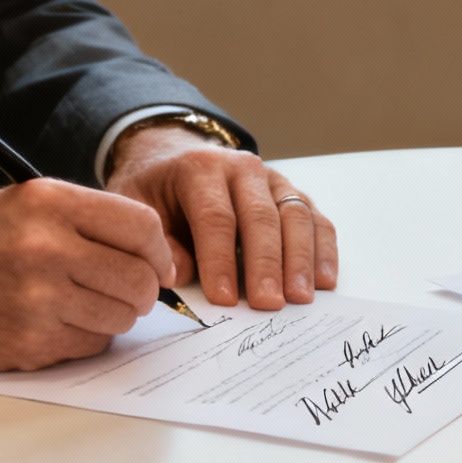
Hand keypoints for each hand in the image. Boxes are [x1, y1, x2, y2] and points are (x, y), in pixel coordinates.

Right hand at [0, 179, 176, 372]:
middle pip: (140, 277)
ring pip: (121, 315)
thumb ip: (81, 219)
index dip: (159, 250)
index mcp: (45, 201)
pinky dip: (84, 338)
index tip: (158, 263)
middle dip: (143, 289)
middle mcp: (45, 246)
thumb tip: (151, 250)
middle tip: (126, 291)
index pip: (141, 225)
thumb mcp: (15, 205)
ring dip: (112, 315)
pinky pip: (91, 344)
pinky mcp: (29, 342)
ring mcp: (37, 298)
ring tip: (80, 304)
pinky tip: (53, 322)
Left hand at [103, 126, 336, 309]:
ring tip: (300, 298)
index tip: (224, 299)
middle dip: (266, 264)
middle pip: (262, 217)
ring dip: (300, 260)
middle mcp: (244, 168)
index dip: (220, 260)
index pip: (215, 217)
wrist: (175, 158)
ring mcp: (274, 180)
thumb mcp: (137, 207)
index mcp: (200, 168)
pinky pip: (316, 220)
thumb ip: (155, 241)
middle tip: (268, 304)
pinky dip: (323, 250)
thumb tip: (179, 276)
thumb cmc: (156, 191)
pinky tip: (324, 281)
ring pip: (296, 216)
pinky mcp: (293, 195)